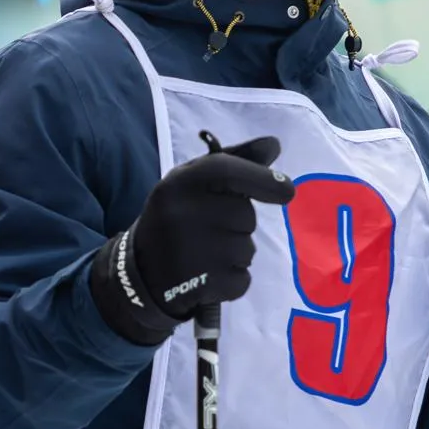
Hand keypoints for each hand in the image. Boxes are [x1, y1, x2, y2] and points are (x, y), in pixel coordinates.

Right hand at [89, 135, 297, 345]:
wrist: (141, 273)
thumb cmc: (177, 217)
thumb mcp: (194, 183)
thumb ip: (235, 161)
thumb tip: (273, 144)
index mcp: (178, 184)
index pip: (227, 171)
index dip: (263, 179)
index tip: (287, 191)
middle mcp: (181, 214)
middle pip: (244, 215)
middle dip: (239, 224)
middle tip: (211, 229)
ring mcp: (190, 252)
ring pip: (246, 250)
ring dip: (237, 254)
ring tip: (206, 254)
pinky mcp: (200, 284)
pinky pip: (242, 280)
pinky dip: (233, 280)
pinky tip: (208, 276)